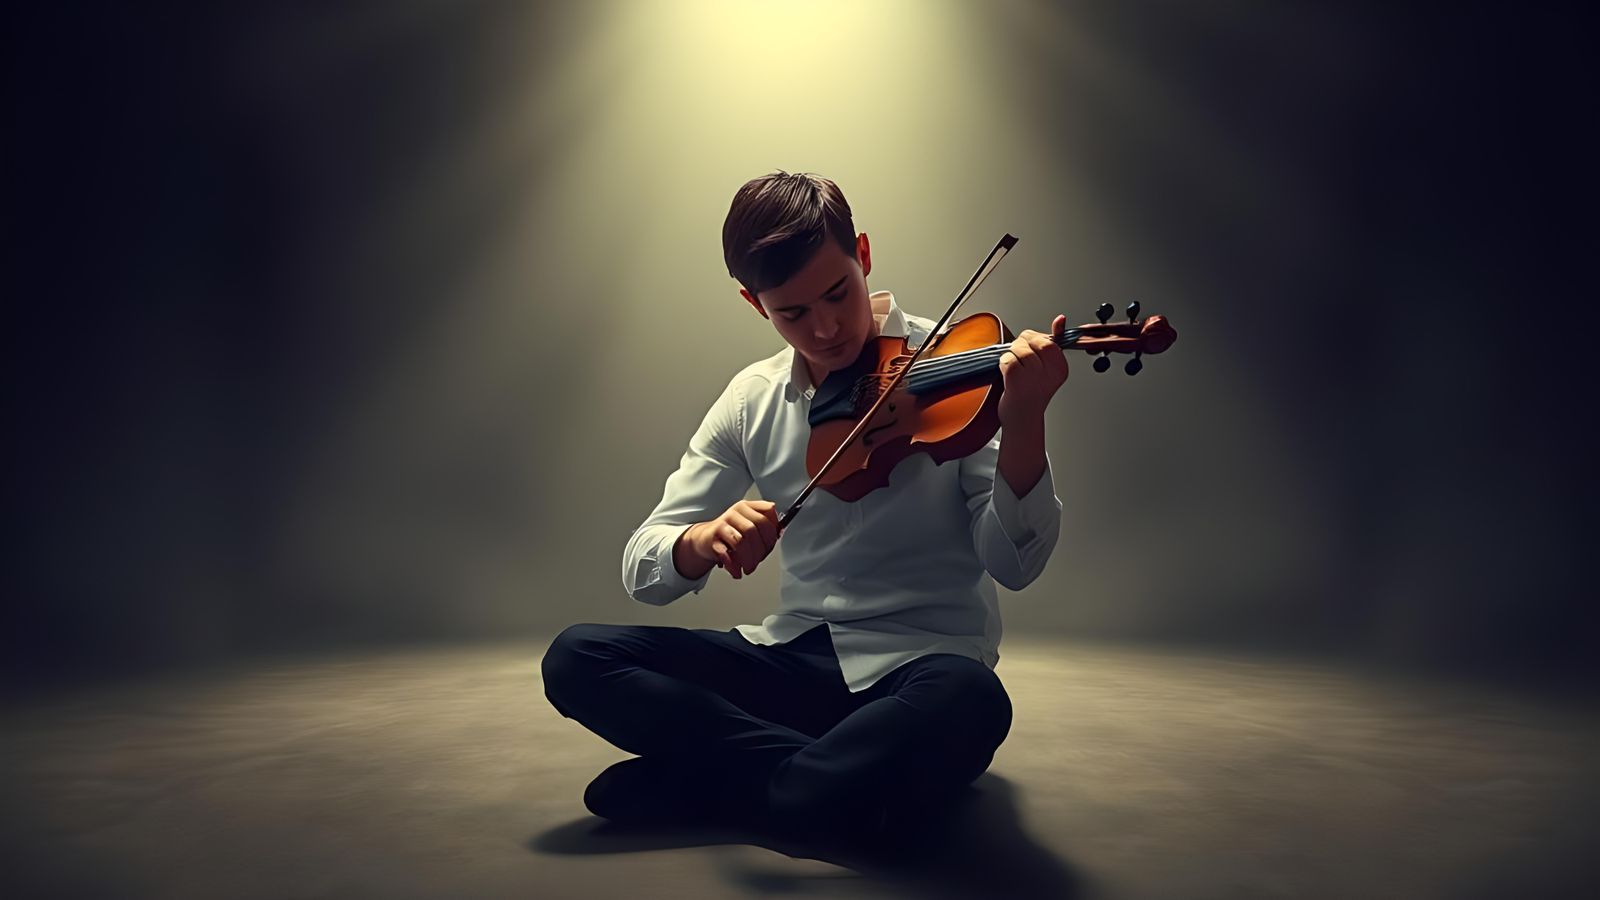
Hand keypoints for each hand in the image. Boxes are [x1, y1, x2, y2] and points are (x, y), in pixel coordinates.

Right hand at [687, 499, 780, 578]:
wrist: (704, 539)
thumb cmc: (730, 534)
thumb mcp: (748, 527)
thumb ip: (764, 529)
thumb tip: (779, 534)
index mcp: (747, 507)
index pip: (767, 512)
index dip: (772, 531)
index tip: (770, 546)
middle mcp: (736, 512)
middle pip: (755, 529)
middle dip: (760, 550)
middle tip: (758, 561)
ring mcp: (723, 523)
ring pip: (742, 541)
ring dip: (748, 559)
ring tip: (749, 568)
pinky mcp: (712, 536)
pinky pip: (726, 553)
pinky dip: (734, 566)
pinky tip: (736, 571)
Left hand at [997, 314, 1069, 428]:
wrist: (1022, 420)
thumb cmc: (1031, 392)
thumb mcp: (1047, 367)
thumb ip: (1052, 342)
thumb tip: (1060, 319)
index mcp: (1061, 368)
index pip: (1048, 341)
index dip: (1035, 342)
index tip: (1032, 351)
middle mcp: (1050, 372)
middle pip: (1032, 340)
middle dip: (1022, 344)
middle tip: (1020, 359)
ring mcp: (1034, 377)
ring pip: (1018, 349)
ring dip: (1011, 356)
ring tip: (1015, 370)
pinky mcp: (1017, 380)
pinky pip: (1007, 359)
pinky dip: (1003, 364)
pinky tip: (1008, 376)